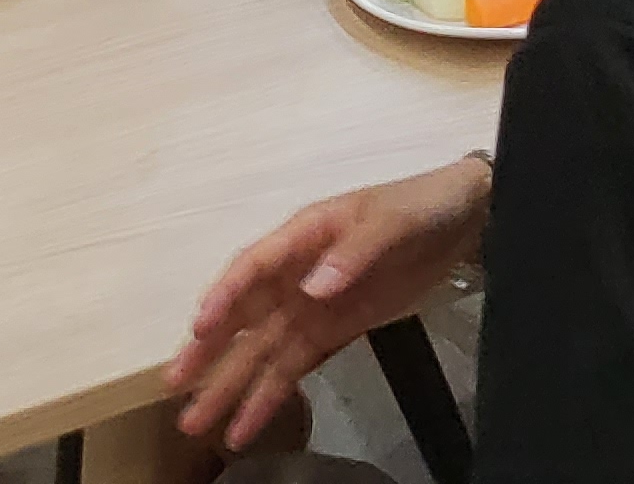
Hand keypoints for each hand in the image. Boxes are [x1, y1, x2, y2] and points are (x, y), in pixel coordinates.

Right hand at [169, 164, 493, 450]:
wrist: (460, 223)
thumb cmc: (419, 207)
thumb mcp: (391, 221)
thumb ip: (353, 252)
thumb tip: (313, 287)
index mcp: (304, 235)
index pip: (253, 265)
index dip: (226, 295)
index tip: (199, 326)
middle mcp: (296, 274)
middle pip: (243, 315)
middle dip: (208, 349)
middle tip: (173, 383)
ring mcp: (310, 307)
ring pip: (259, 349)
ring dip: (228, 383)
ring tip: (194, 421)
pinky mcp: (331, 333)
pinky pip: (292, 367)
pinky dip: (268, 397)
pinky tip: (243, 427)